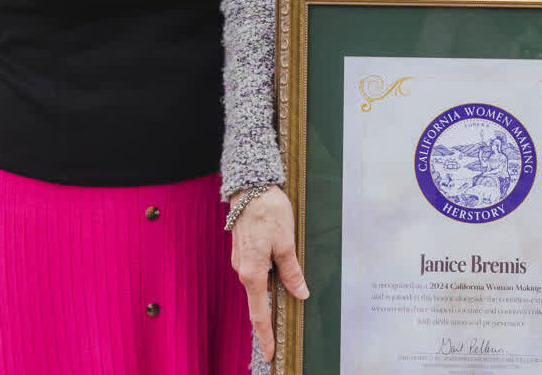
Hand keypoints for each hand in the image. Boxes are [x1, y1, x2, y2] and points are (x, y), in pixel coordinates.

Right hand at [230, 187, 308, 361]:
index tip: (270, 353)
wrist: (250, 187)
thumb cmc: (268, 211)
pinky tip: (277, 283)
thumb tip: (300, 293)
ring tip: (281, 314)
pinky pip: (255, 274)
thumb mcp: (286, 243)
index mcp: (253, 272)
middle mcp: (243, 270)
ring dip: (268, 299)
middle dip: (268, 321)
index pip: (259, 313)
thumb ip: (292, 271)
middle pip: (257, 302)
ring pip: (257, 286)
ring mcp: (241, 261)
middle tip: (279, 340)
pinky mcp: (243, 251)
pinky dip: (265, 283)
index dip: (266, 335)